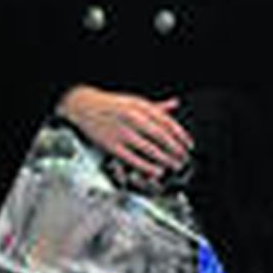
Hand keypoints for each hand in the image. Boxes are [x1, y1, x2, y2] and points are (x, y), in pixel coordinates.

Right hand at [56, 85, 192, 180]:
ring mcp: (122, 132)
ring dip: (164, 159)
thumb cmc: (112, 105)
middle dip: (175, 149)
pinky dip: (146, 166)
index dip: (181, 135)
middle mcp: (133, 118)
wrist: (84, 106)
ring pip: (148, 148)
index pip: (167, 122)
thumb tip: (174, 104)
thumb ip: (156, 106)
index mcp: (141, 107)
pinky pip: (132, 158)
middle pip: (160, 136)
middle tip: (184, 158)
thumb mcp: (135, 101)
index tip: (188, 145)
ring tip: (174, 165)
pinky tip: (156, 171)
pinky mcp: (111, 144)